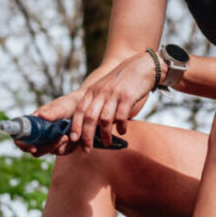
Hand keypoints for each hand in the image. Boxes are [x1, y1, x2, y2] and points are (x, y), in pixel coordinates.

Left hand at [17, 53, 156, 155]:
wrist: (142, 66)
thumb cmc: (123, 81)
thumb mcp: (105, 88)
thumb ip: (96, 102)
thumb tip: (90, 124)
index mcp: (93, 91)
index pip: (79, 111)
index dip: (75, 126)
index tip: (73, 139)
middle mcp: (101, 92)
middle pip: (89, 118)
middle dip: (86, 136)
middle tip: (86, 149)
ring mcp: (114, 95)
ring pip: (104, 119)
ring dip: (105, 134)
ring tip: (107, 142)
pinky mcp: (127, 97)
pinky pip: (121, 116)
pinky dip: (120, 127)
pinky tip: (122, 131)